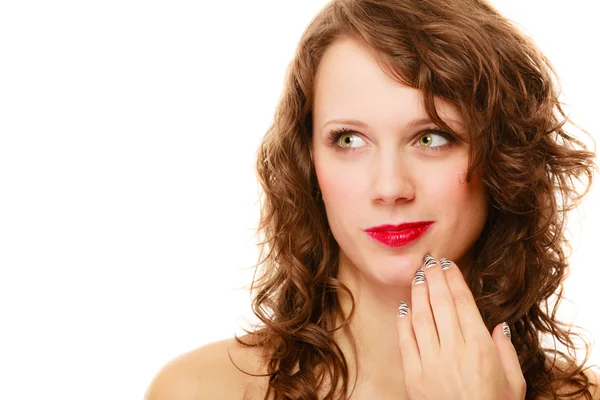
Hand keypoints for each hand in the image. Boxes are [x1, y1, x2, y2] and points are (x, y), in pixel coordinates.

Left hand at [396, 255, 526, 399]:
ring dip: (418, 293)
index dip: (454, 280)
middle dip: (434, 278)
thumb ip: (506, 351)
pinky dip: (403, 322)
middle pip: (441, 304)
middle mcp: (454, 351)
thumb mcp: (514, 383)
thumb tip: (499, 325)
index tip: (448, 264)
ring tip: (416, 276)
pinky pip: (406, 342)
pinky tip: (404, 307)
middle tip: (428, 260)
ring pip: (421, 318)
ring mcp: (431, 362)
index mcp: (480, 349)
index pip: (463, 304)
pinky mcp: (413, 376)